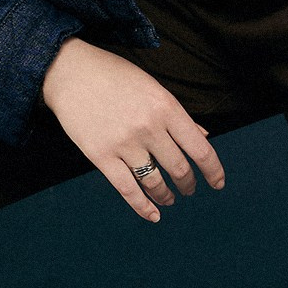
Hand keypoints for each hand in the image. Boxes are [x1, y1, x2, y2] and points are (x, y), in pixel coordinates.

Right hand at [40, 36, 224, 221]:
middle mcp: (149, 127)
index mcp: (166, 107)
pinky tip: (153, 215)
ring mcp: (124, 143)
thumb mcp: (152, 88)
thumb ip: (178, 115)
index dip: (213, 171)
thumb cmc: (114, 76)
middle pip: (179, 168)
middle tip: (189, 189)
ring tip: (169, 198)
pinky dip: (143, 207)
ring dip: (166, 195)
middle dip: (188, 184)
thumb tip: (204, 137)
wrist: (70, 72)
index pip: (200, 149)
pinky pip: (127, 189)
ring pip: (155, 182)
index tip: (217, 183)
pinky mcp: (101, 156)